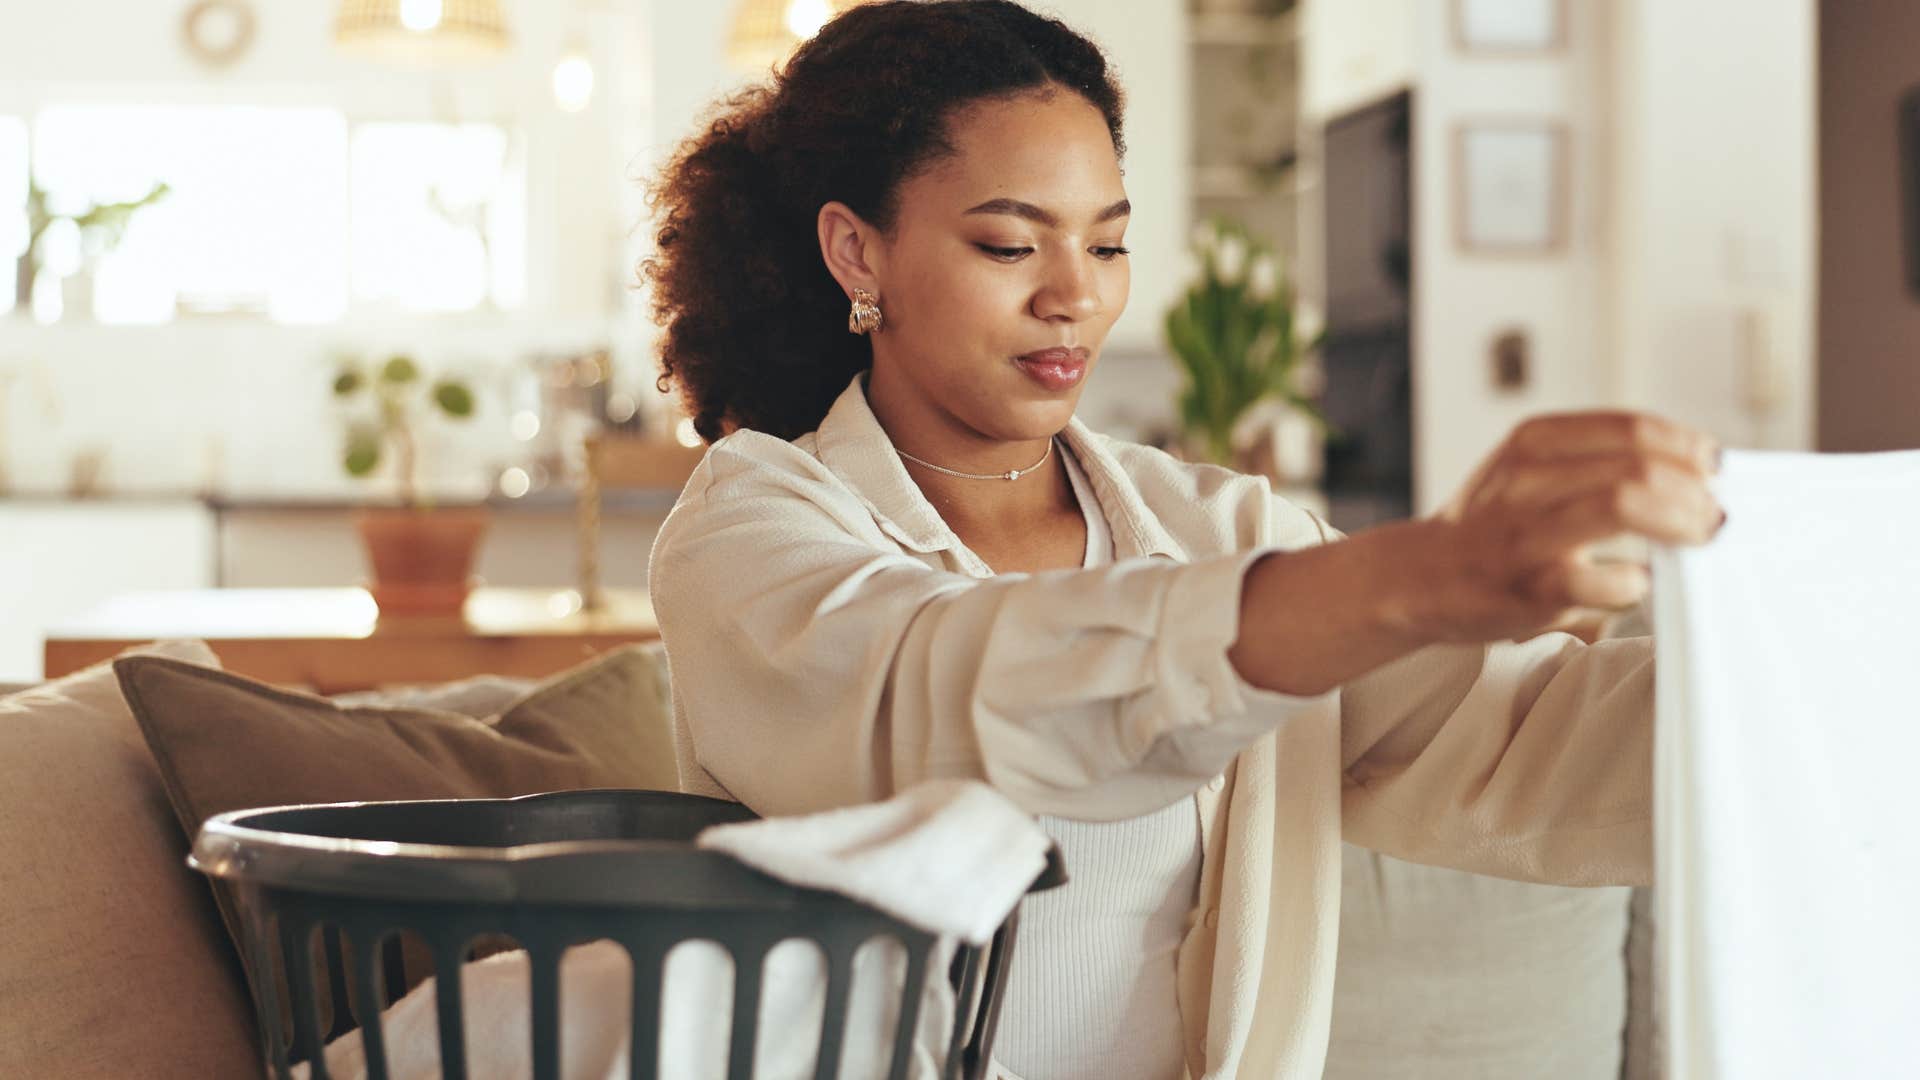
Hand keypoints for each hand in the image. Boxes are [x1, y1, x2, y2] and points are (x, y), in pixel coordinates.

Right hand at [1405, 412, 1724, 643]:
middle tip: (1712, 514)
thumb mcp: (1526, 468)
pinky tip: (1639, 581)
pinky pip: (1605, 577)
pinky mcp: (1531, 586)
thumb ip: (1592, 458)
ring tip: (1698, 537)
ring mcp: (1528, 533)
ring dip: (1680, 523)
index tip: (1712, 465)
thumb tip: (1691, 467)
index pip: (1631, 428)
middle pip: (1638, 466)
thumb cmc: (1489, 526)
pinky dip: (1636, 580)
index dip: (1685, 445)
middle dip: (1693, 491)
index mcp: (1532, 441)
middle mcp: (1527, 479)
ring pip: (1625, 505)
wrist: (1419, 578)